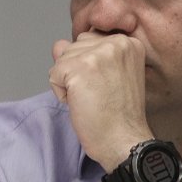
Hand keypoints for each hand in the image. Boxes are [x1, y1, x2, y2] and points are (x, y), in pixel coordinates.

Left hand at [49, 32, 152, 169]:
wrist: (124, 140)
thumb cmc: (119, 115)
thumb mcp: (112, 73)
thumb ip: (88, 54)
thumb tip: (58, 45)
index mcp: (128, 42)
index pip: (89, 41)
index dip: (90, 68)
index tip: (107, 87)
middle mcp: (115, 42)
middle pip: (74, 48)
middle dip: (78, 73)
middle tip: (100, 95)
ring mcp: (96, 54)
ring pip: (62, 60)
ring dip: (69, 83)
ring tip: (92, 99)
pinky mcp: (78, 68)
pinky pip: (53, 75)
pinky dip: (62, 94)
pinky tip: (83, 104)